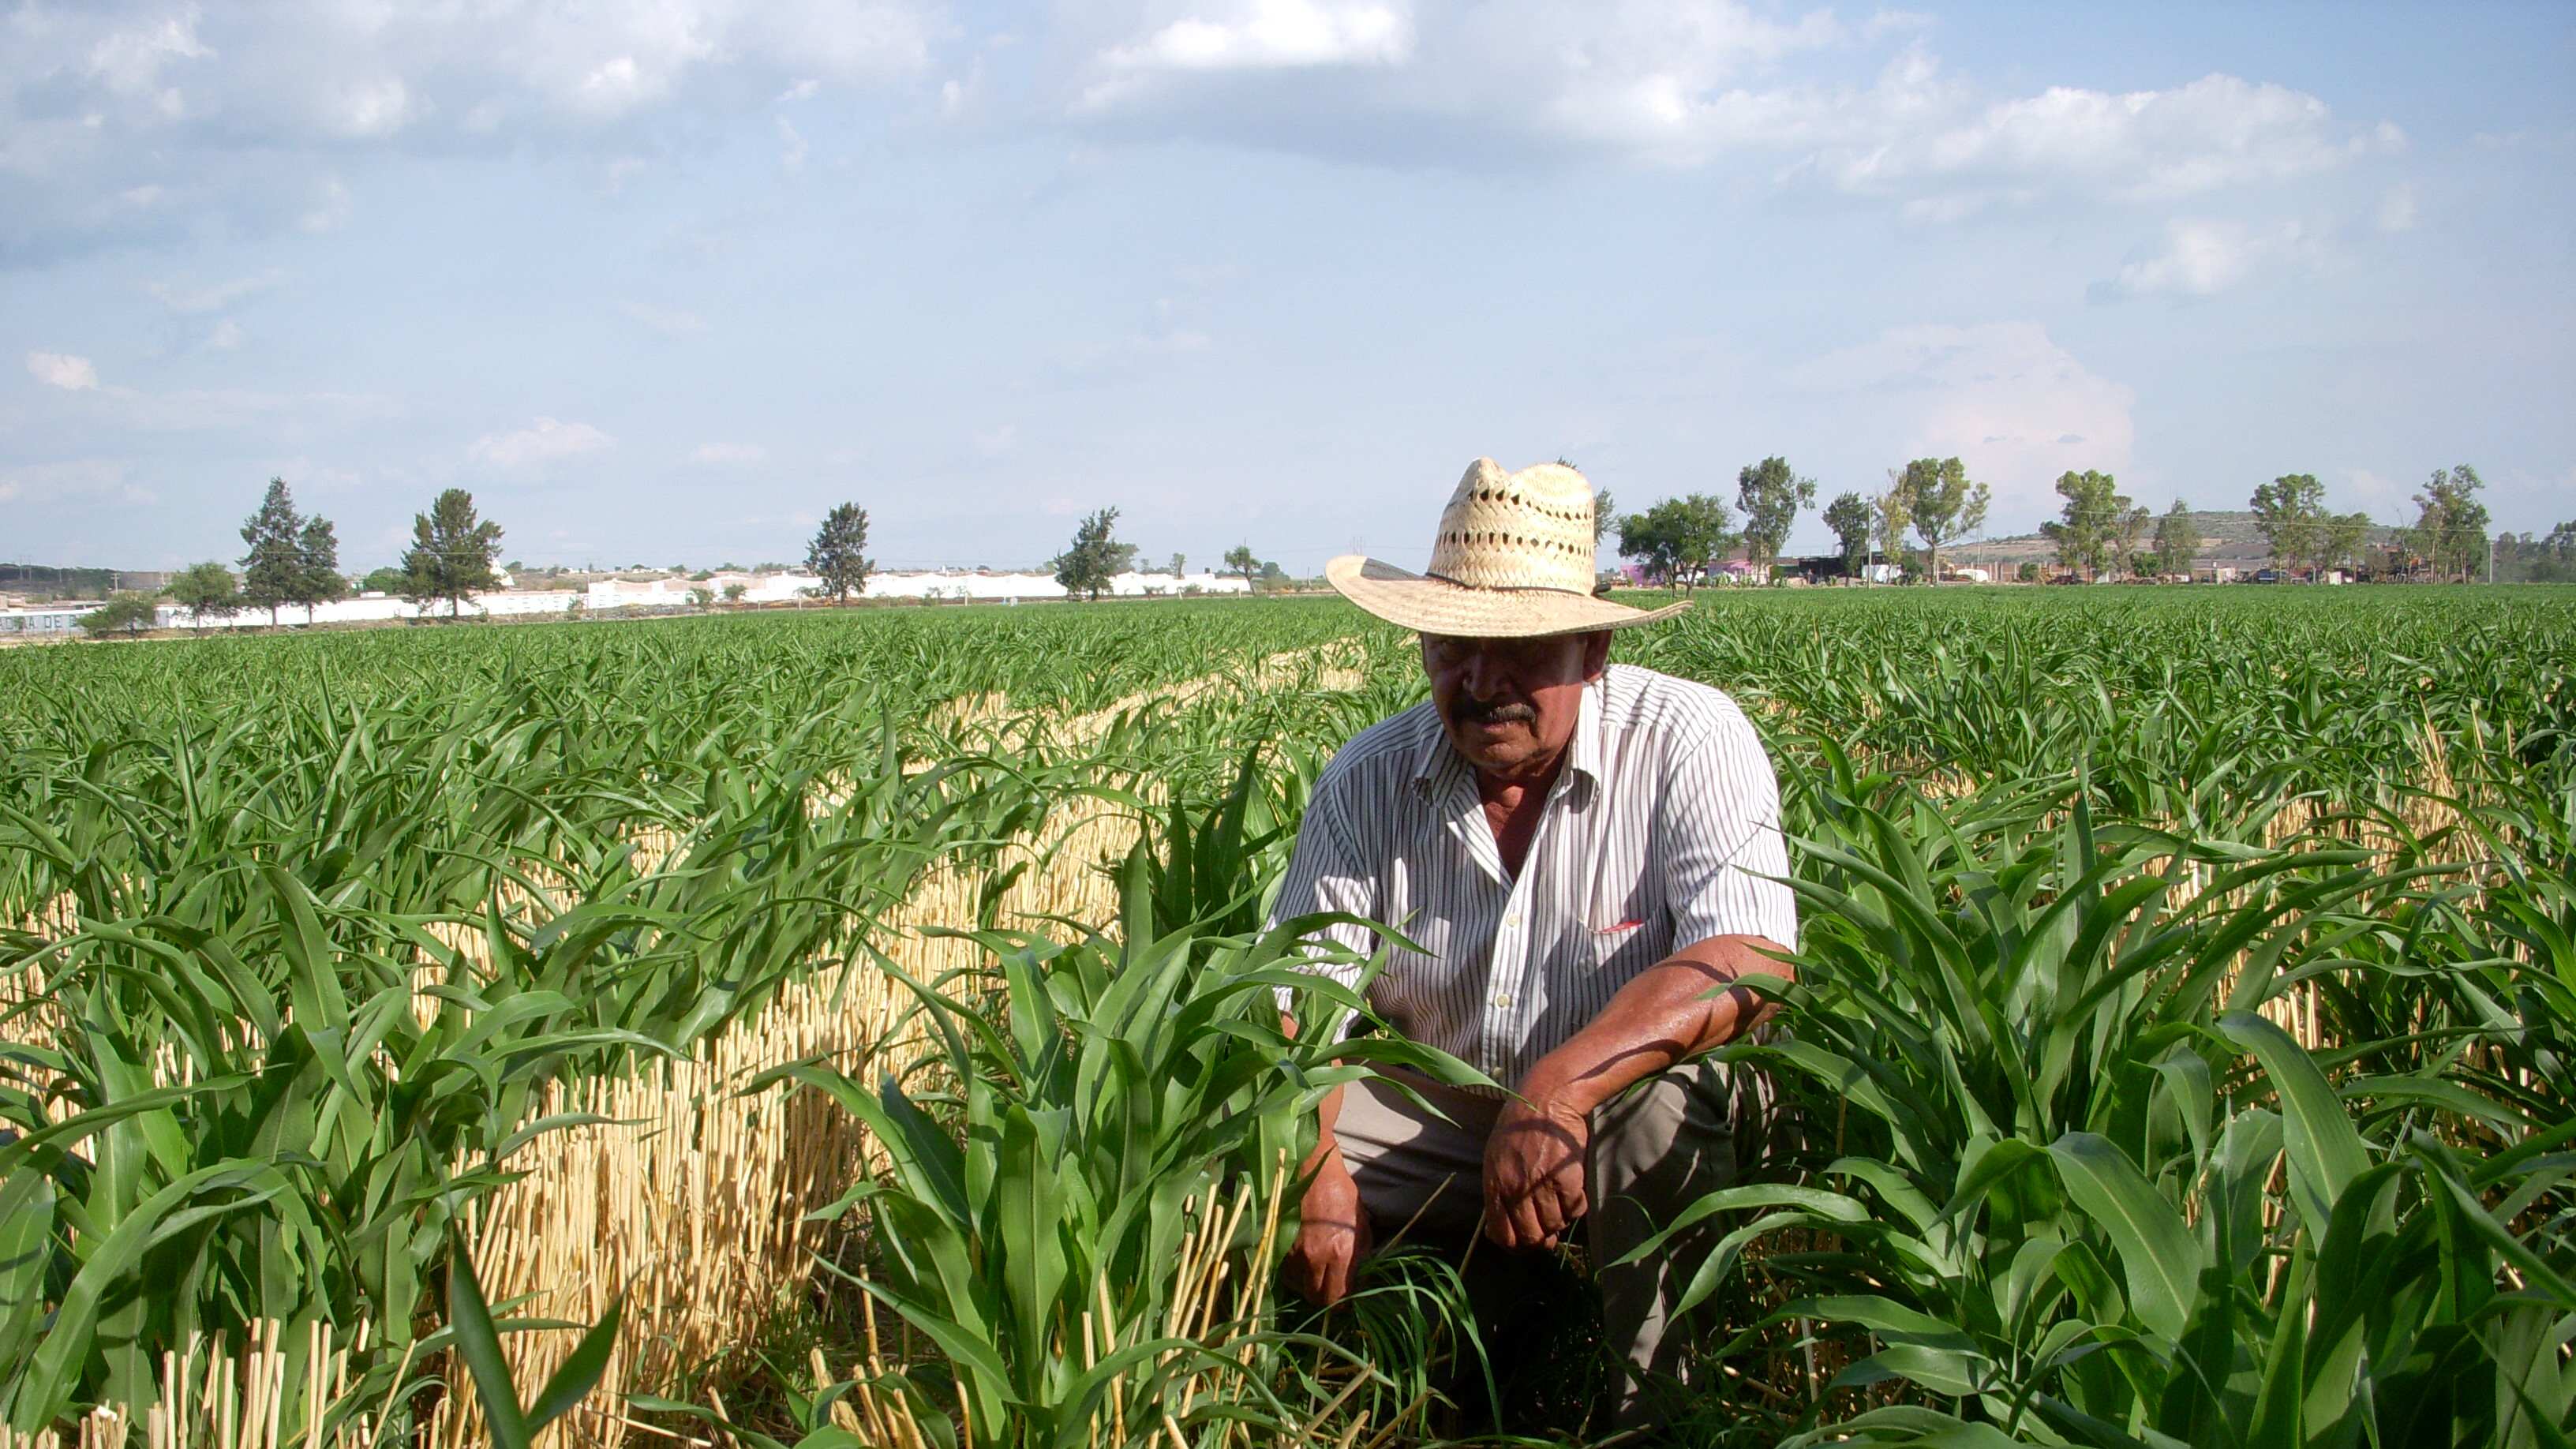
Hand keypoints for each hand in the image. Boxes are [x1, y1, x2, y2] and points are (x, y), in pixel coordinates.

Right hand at [1285, 1155, 1372, 1305]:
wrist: (1312, 1171)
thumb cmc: (1342, 1195)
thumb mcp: (1362, 1225)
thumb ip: (1361, 1256)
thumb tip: (1359, 1278)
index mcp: (1341, 1253)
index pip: (1338, 1297)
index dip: (1342, 1303)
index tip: (1344, 1299)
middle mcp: (1316, 1258)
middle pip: (1316, 1299)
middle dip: (1324, 1298)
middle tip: (1330, 1289)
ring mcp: (1295, 1253)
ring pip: (1298, 1287)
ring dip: (1307, 1285)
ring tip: (1316, 1273)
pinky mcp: (1280, 1246)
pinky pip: (1286, 1273)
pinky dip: (1294, 1274)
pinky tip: (1302, 1263)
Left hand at [1482, 1095, 1589, 1249]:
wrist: (1545, 1100)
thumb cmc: (1519, 1129)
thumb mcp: (1496, 1160)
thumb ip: (1498, 1193)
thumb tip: (1500, 1231)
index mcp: (1494, 1186)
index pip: (1501, 1235)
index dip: (1516, 1246)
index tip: (1525, 1243)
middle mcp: (1515, 1190)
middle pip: (1530, 1237)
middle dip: (1541, 1239)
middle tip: (1549, 1232)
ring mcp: (1540, 1186)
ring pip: (1555, 1225)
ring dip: (1559, 1219)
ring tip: (1559, 1201)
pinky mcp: (1566, 1180)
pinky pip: (1575, 1211)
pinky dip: (1576, 1206)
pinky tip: (1572, 1190)